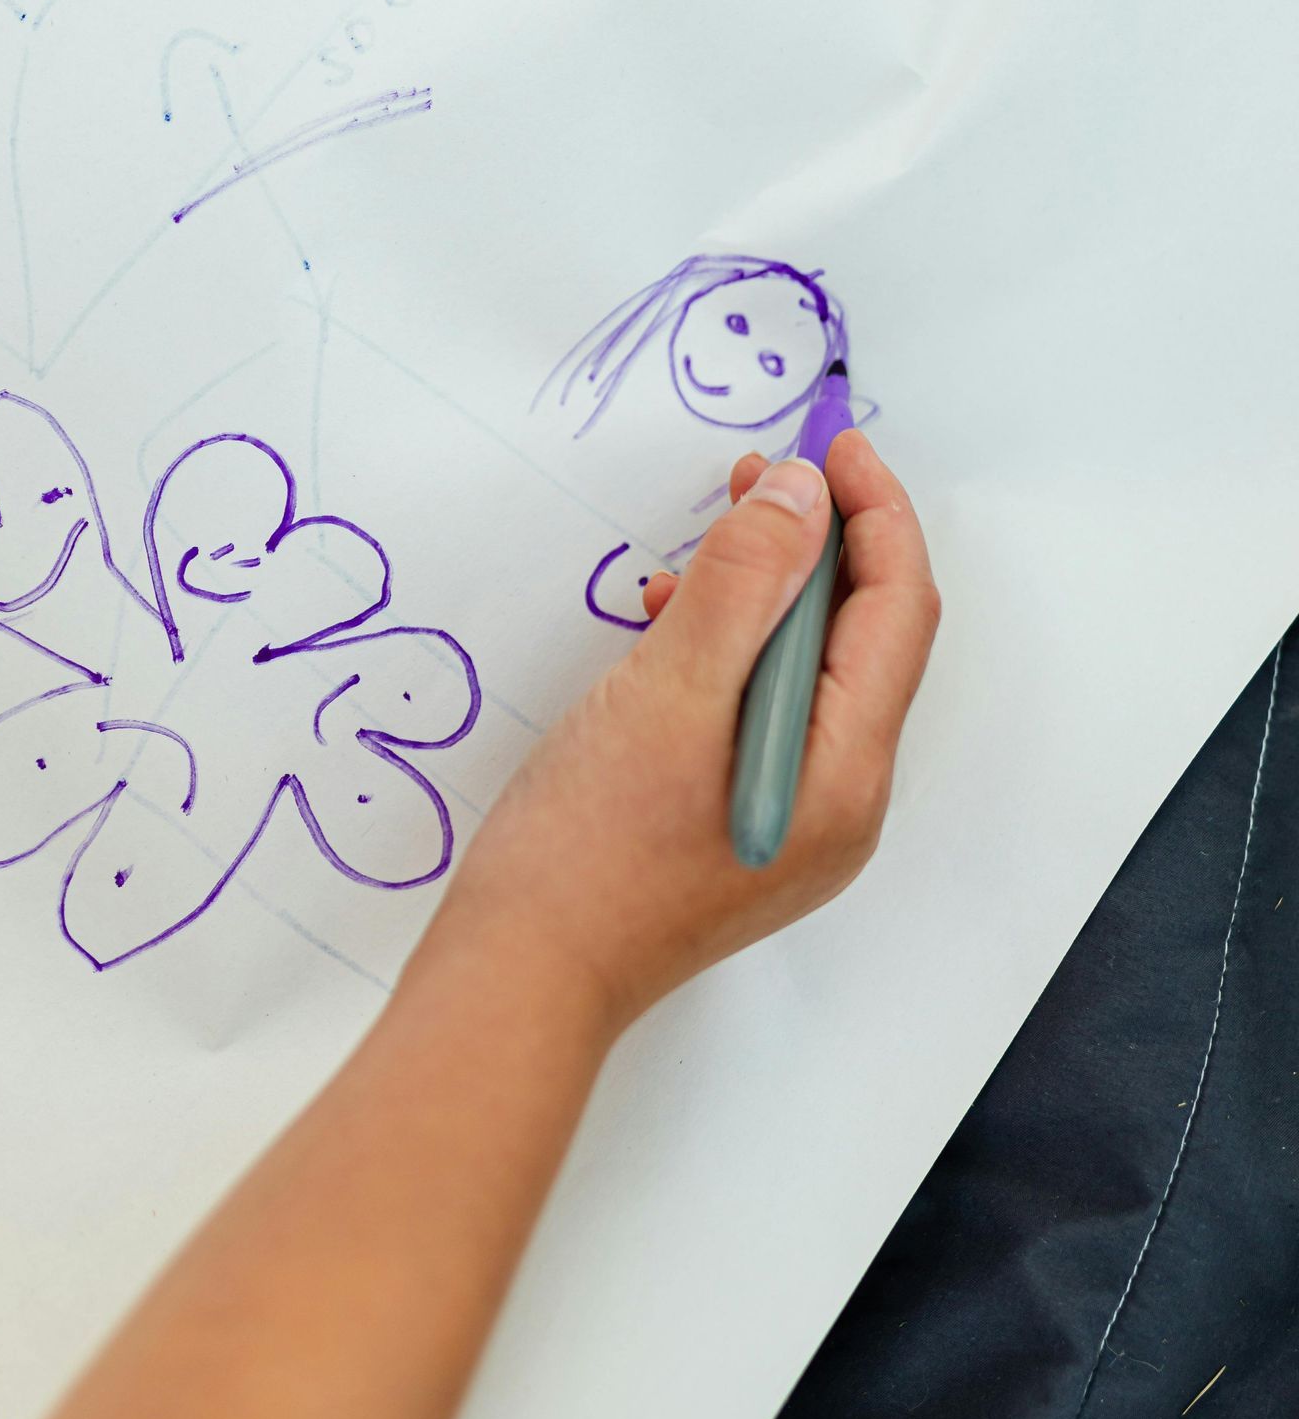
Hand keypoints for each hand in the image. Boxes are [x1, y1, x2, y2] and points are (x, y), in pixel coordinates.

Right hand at [428, 430, 938, 1040]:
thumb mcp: (668, 689)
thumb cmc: (587, 850)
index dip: (873, 513)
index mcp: (844, 771)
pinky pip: (764, 711)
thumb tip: (803, 496)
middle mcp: (839, 800)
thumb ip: (745, 584)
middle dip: (817, 545)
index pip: (897, 610)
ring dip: (765, 595)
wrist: (521, 976)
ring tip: (692, 559)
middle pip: (861, 638)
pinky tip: (663, 632)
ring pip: (807, 672)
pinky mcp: (742, 823)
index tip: (828, 442)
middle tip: (754, 478)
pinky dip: (728, 652)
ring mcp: (792, 818)